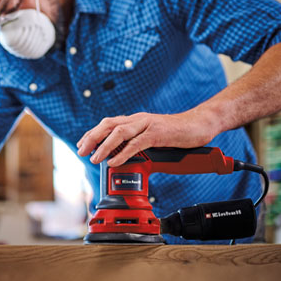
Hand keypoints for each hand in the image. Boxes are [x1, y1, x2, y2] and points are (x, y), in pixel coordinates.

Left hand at [76, 109, 220, 166]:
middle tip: (81, 152)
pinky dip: (123, 153)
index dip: (92, 133)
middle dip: (92, 138)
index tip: (81, 145)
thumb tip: (121, 155)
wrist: (200, 124)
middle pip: (108, 125)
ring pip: (119, 133)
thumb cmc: (176, 132)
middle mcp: (138, 119)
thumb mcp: (152, 136)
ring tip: (95, 158)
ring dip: (104, 146)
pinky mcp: (158, 133)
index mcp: (135, 120)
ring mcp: (147, 125)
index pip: (107, 124)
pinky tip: (115, 161)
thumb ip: (137, 142)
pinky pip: (137, 143)